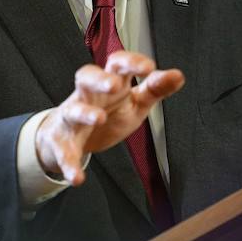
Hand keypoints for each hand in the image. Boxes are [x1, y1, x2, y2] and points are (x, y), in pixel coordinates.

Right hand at [34, 51, 184, 184]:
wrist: (71, 137)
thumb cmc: (108, 113)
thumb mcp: (135, 102)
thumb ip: (155, 89)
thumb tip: (178, 75)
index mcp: (110, 83)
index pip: (116, 64)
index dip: (130, 62)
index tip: (148, 67)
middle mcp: (87, 95)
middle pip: (86, 77)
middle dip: (99, 79)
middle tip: (114, 84)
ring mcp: (72, 117)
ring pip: (73, 110)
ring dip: (84, 113)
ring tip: (99, 119)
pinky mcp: (62, 142)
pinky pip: (64, 152)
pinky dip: (69, 164)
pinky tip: (77, 178)